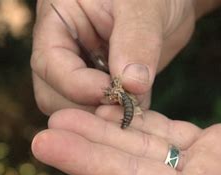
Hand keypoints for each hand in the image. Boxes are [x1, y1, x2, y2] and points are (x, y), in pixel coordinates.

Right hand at [31, 0, 196, 114]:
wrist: (172, 1)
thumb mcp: (143, 5)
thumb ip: (137, 40)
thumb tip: (131, 85)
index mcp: (58, 21)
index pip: (49, 63)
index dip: (76, 85)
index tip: (112, 93)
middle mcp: (64, 49)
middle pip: (54, 94)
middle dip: (89, 107)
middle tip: (126, 109)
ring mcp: (83, 70)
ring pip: (77, 109)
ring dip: (105, 116)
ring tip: (138, 108)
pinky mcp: (104, 86)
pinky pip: (103, 111)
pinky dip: (120, 117)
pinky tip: (141, 112)